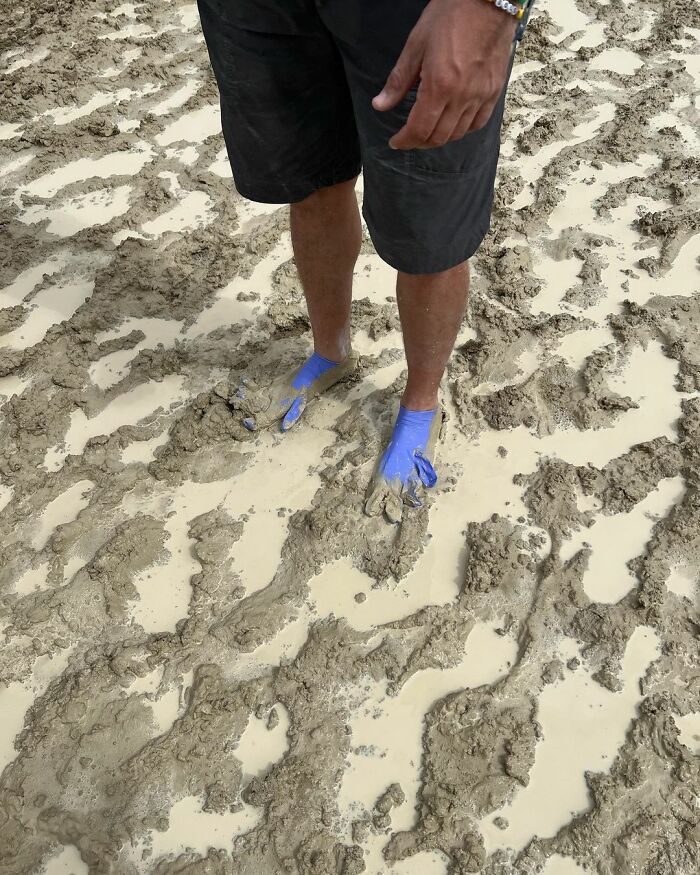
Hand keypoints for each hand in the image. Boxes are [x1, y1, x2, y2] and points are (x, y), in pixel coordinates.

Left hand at [372, 0, 516, 149]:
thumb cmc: (450, 15)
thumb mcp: (416, 44)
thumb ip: (399, 80)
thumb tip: (380, 105)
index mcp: (439, 86)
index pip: (419, 129)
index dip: (404, 140)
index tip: (395, 141)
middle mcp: (462, 97)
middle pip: (438, 137)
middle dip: (419, 142)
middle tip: (409, 137)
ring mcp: (481, 96)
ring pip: (458, 134)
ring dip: (439, 138)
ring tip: (427, 131)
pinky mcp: (494, 91)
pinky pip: (478, 123)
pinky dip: (462, 130)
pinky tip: (453, 123)